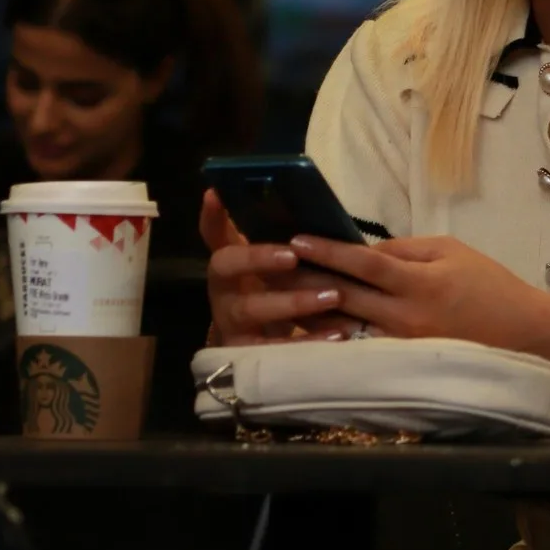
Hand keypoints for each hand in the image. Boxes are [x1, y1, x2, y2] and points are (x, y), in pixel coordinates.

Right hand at [199, 189, 364, 344]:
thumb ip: (274, 236)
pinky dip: (309, 341)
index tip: (217, 194)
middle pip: (226, 267)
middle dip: (259, 259)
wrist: (263, 351)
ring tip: (332, 295)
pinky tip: (338, 334)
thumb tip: (275, 200)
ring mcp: (231, 323)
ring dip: (294, 301)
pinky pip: (278, 349)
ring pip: (254, 309)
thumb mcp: (272, 265)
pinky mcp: (249, 355)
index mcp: (228, 264)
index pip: (213, 234)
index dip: (211, 215)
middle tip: (294, 256)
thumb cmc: (272, 294)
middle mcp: (222, 290)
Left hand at [284, 234, 544, 349]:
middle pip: (343, 296)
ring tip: (276, 296)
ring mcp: (400, 346)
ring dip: (309, 311)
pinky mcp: (401, 365)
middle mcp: (404, 317)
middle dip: (304, 280)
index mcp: (419, 283)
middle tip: (268, 266)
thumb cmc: (491, 287)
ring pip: (344, 326)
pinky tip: (308, 328)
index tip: (295, 239)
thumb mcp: (453, 252)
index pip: (363, 263)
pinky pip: (358, 347)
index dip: (327, 251)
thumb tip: (363, 252)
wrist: (525, 338)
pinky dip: (332, 335)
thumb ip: (406, 250)